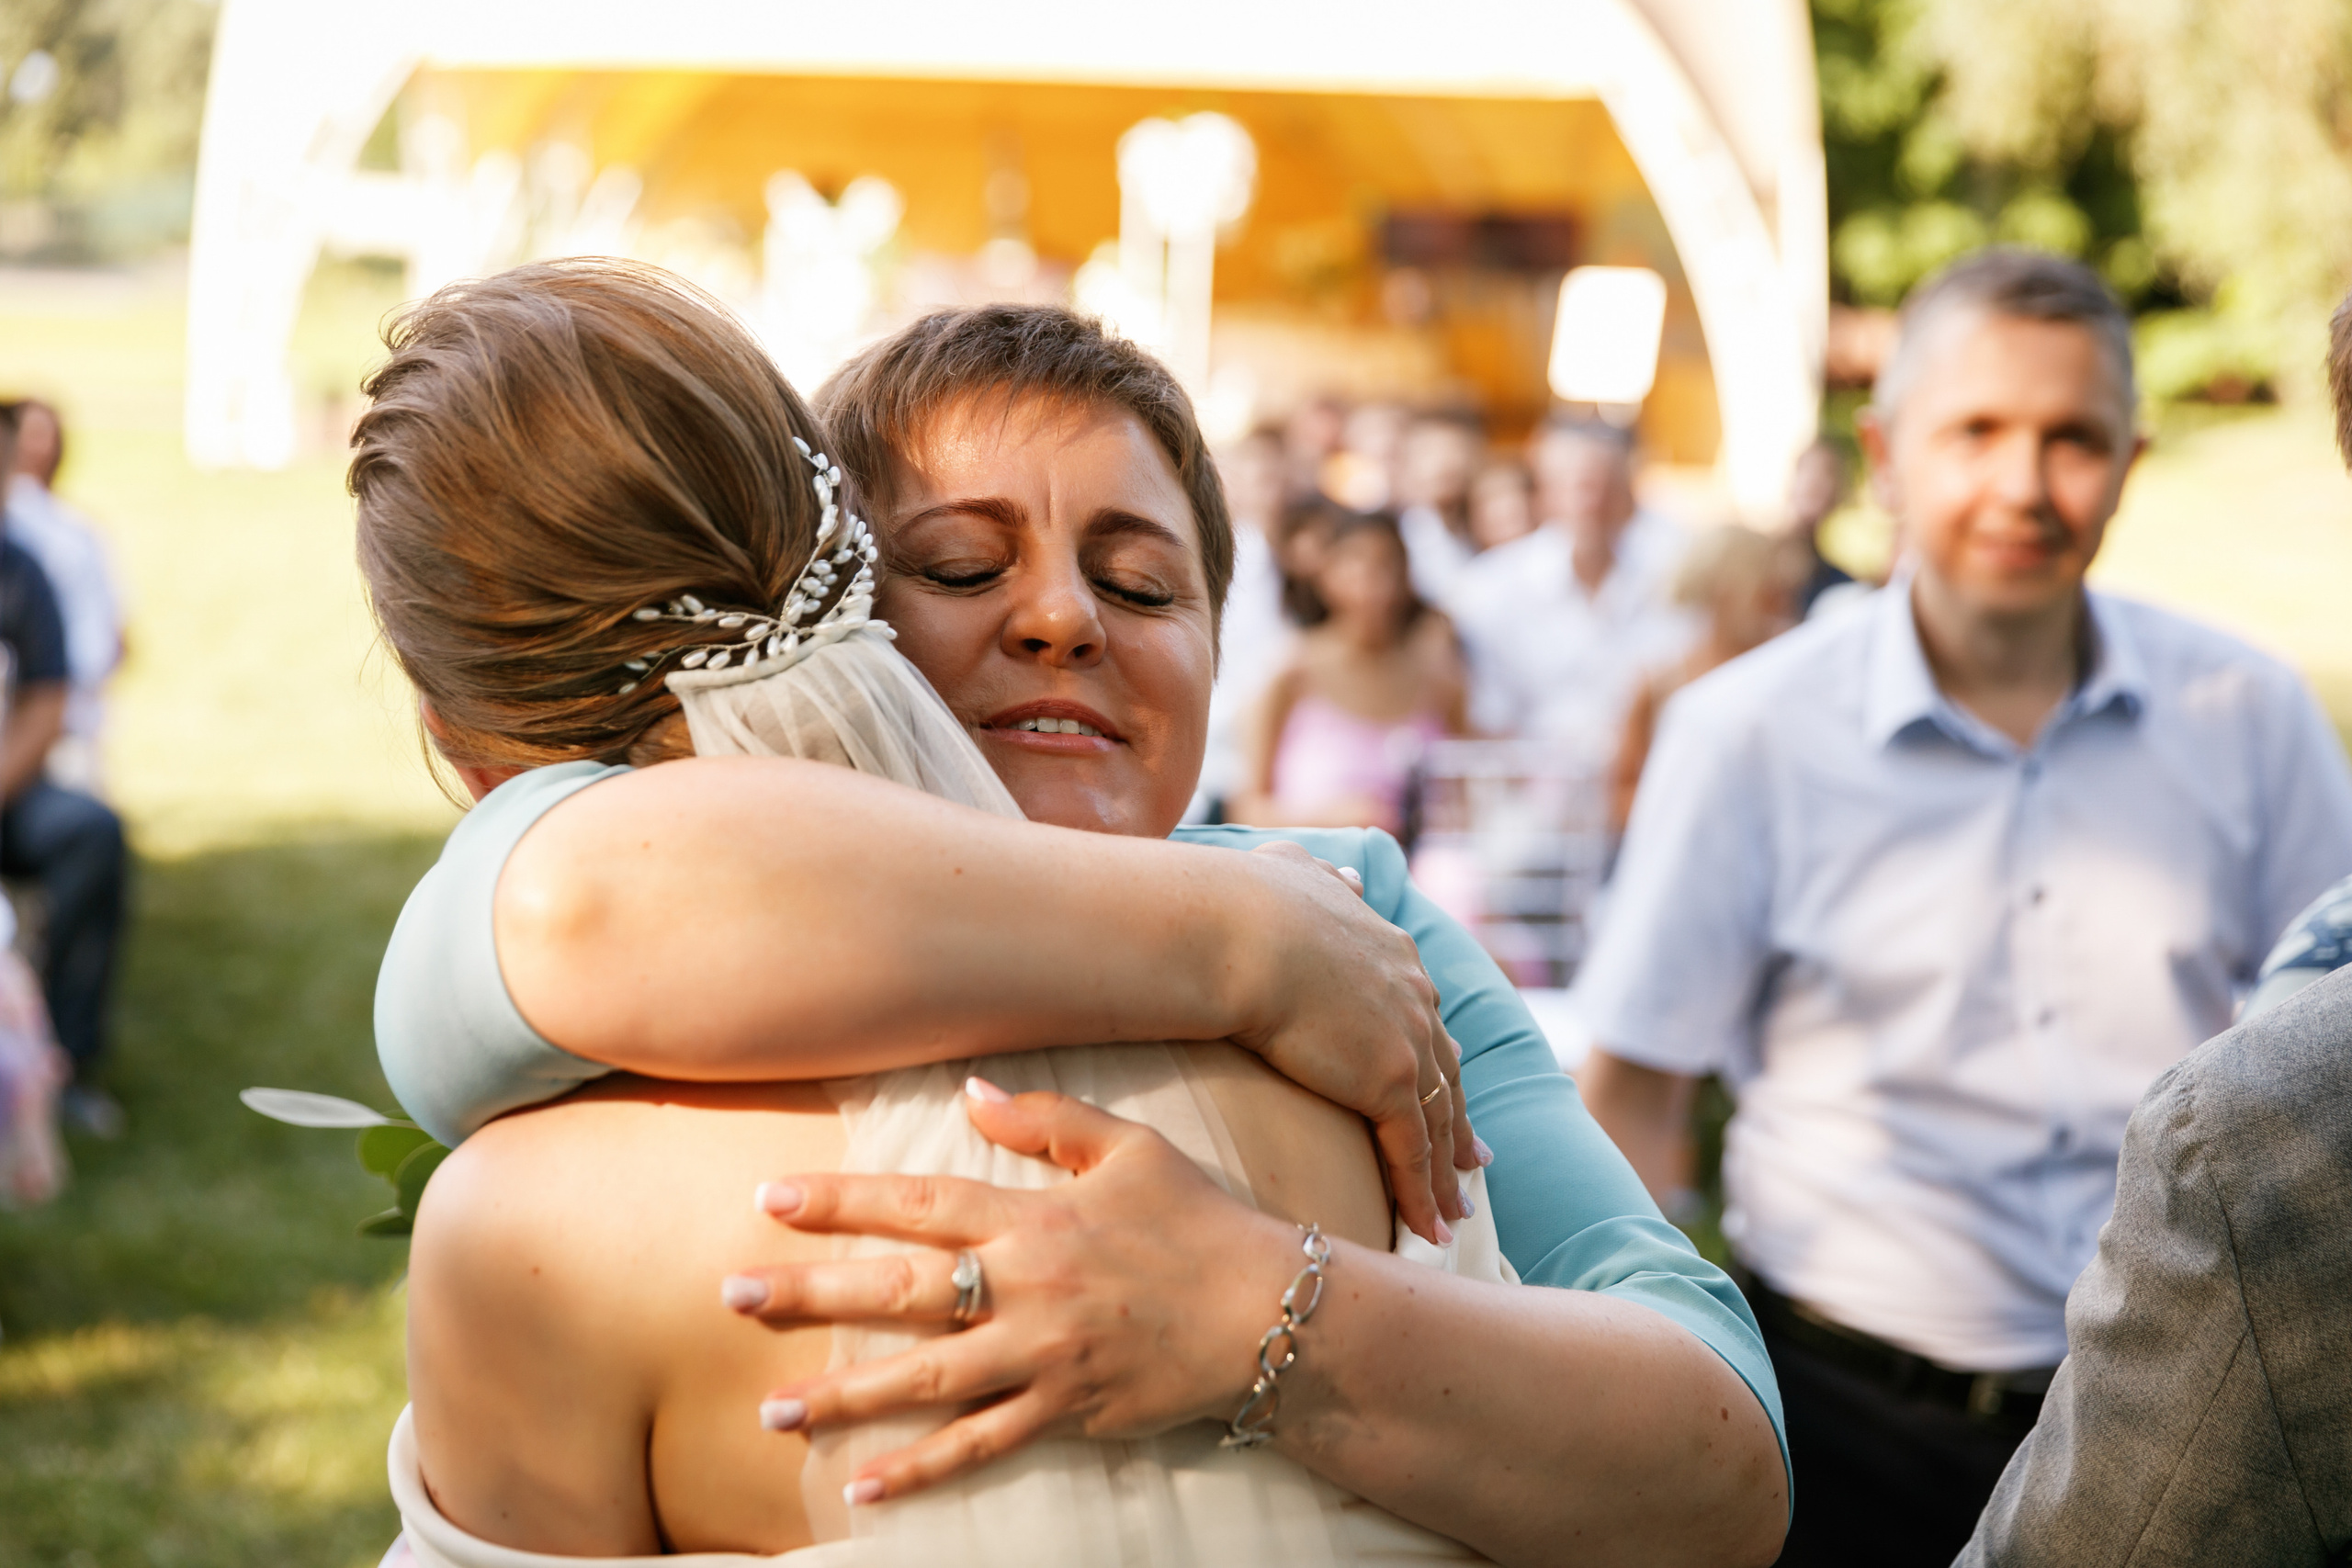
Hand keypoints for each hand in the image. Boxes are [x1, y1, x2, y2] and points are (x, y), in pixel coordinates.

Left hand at [723, 1082, 1303, 1506]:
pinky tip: (864, 1488)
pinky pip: (980, 1446)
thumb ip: (1048, 1121)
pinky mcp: (1065, 1412)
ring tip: (771, 1410)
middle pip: (898, 1290)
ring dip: (843, 1396)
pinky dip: (922, 1470)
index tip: (770, 1198)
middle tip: (732, 1296)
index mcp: (1035, 1218)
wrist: (1271, 1313)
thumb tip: (971, 1092)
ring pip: (924, 1380)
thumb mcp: (1132, 1149)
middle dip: (810, 1294)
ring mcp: (1042, 1357)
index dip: (840, 1201)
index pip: (918, 1204)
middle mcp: (1026, 1288)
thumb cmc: (1201, 1222)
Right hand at [1231, 840, 1477, 1243]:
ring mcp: (1408, 1039)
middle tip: (1474, 1162)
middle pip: (1446, 1070)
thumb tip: (1345, 875)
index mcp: (1390, 951)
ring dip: (1448, 1172)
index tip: (1440, 1083)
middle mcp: (1414, 994)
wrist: (1233, 929)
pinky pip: (1413, 1152)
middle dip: (1460, 1118)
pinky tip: (1430, 1230)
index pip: (1422, 1015)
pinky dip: (1424, 1195)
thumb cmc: (1239, 902)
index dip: (1433, 1054)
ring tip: (1454, 1211)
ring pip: (1440, 1120)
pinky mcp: (1390, 1082)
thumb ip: (1322, 877)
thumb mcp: (1292, 873)